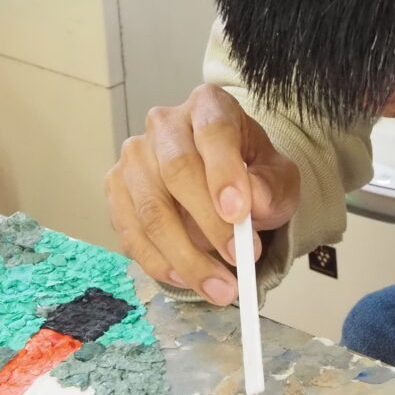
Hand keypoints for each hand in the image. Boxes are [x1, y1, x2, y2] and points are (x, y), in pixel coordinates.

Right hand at [106, 84, 299, 304]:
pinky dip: (159, 263)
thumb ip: (270, 187)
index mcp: (209, 106)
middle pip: (177, 171)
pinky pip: (131, 233)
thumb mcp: (278, 178)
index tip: (239, 214)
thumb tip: (252, 203)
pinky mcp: (117, 190)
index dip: (224, 172)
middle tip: (238, 261)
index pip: (214, 131)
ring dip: (186, 257)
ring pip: (151, 210)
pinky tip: (186, 280)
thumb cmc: (251, 175)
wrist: (226, 186)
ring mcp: (135, 157)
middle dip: (209, 224)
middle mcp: (165, 125)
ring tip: (220, 288)